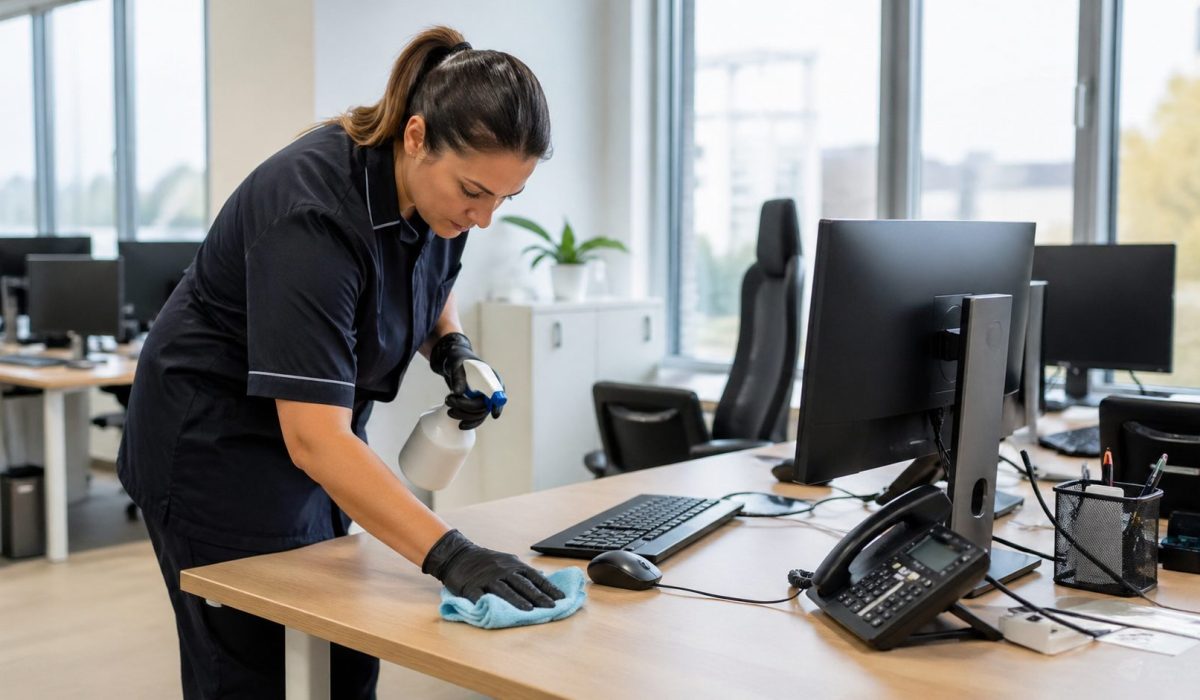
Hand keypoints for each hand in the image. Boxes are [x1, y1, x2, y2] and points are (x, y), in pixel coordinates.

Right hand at [422, 530, 564, 610]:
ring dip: (518, 601)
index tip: (561, 598)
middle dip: (539, 597)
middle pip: (523, 585)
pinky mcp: (471, 587)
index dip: (549, 588)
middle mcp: (502, 570)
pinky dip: (488, 604)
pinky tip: (497, 612)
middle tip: (551, 607)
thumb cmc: (485, 560)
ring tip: (530, 610)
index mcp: (513, 565)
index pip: (535, 577)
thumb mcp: (507, 561)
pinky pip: (480, 596)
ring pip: (505, 590)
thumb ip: (522, 572)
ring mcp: (486, 579)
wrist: (458, 555)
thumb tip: (544, 580)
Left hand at [429, 332, 504, 429]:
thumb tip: (458, 392)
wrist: (455, 362)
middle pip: (484, 406)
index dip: (498, 404)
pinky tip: (460, 425)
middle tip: (448, 399)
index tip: (495, 414)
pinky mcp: (476, 405)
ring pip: (479, 415)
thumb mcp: (456, 365)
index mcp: (491, 377)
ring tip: (448, 408)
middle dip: (466, 408)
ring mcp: (484, 399)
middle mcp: (491, 390)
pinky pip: (476, 418)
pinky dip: (468, 422)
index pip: (498, 393)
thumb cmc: (458, 360)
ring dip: (463, 415)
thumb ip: (458, 377)